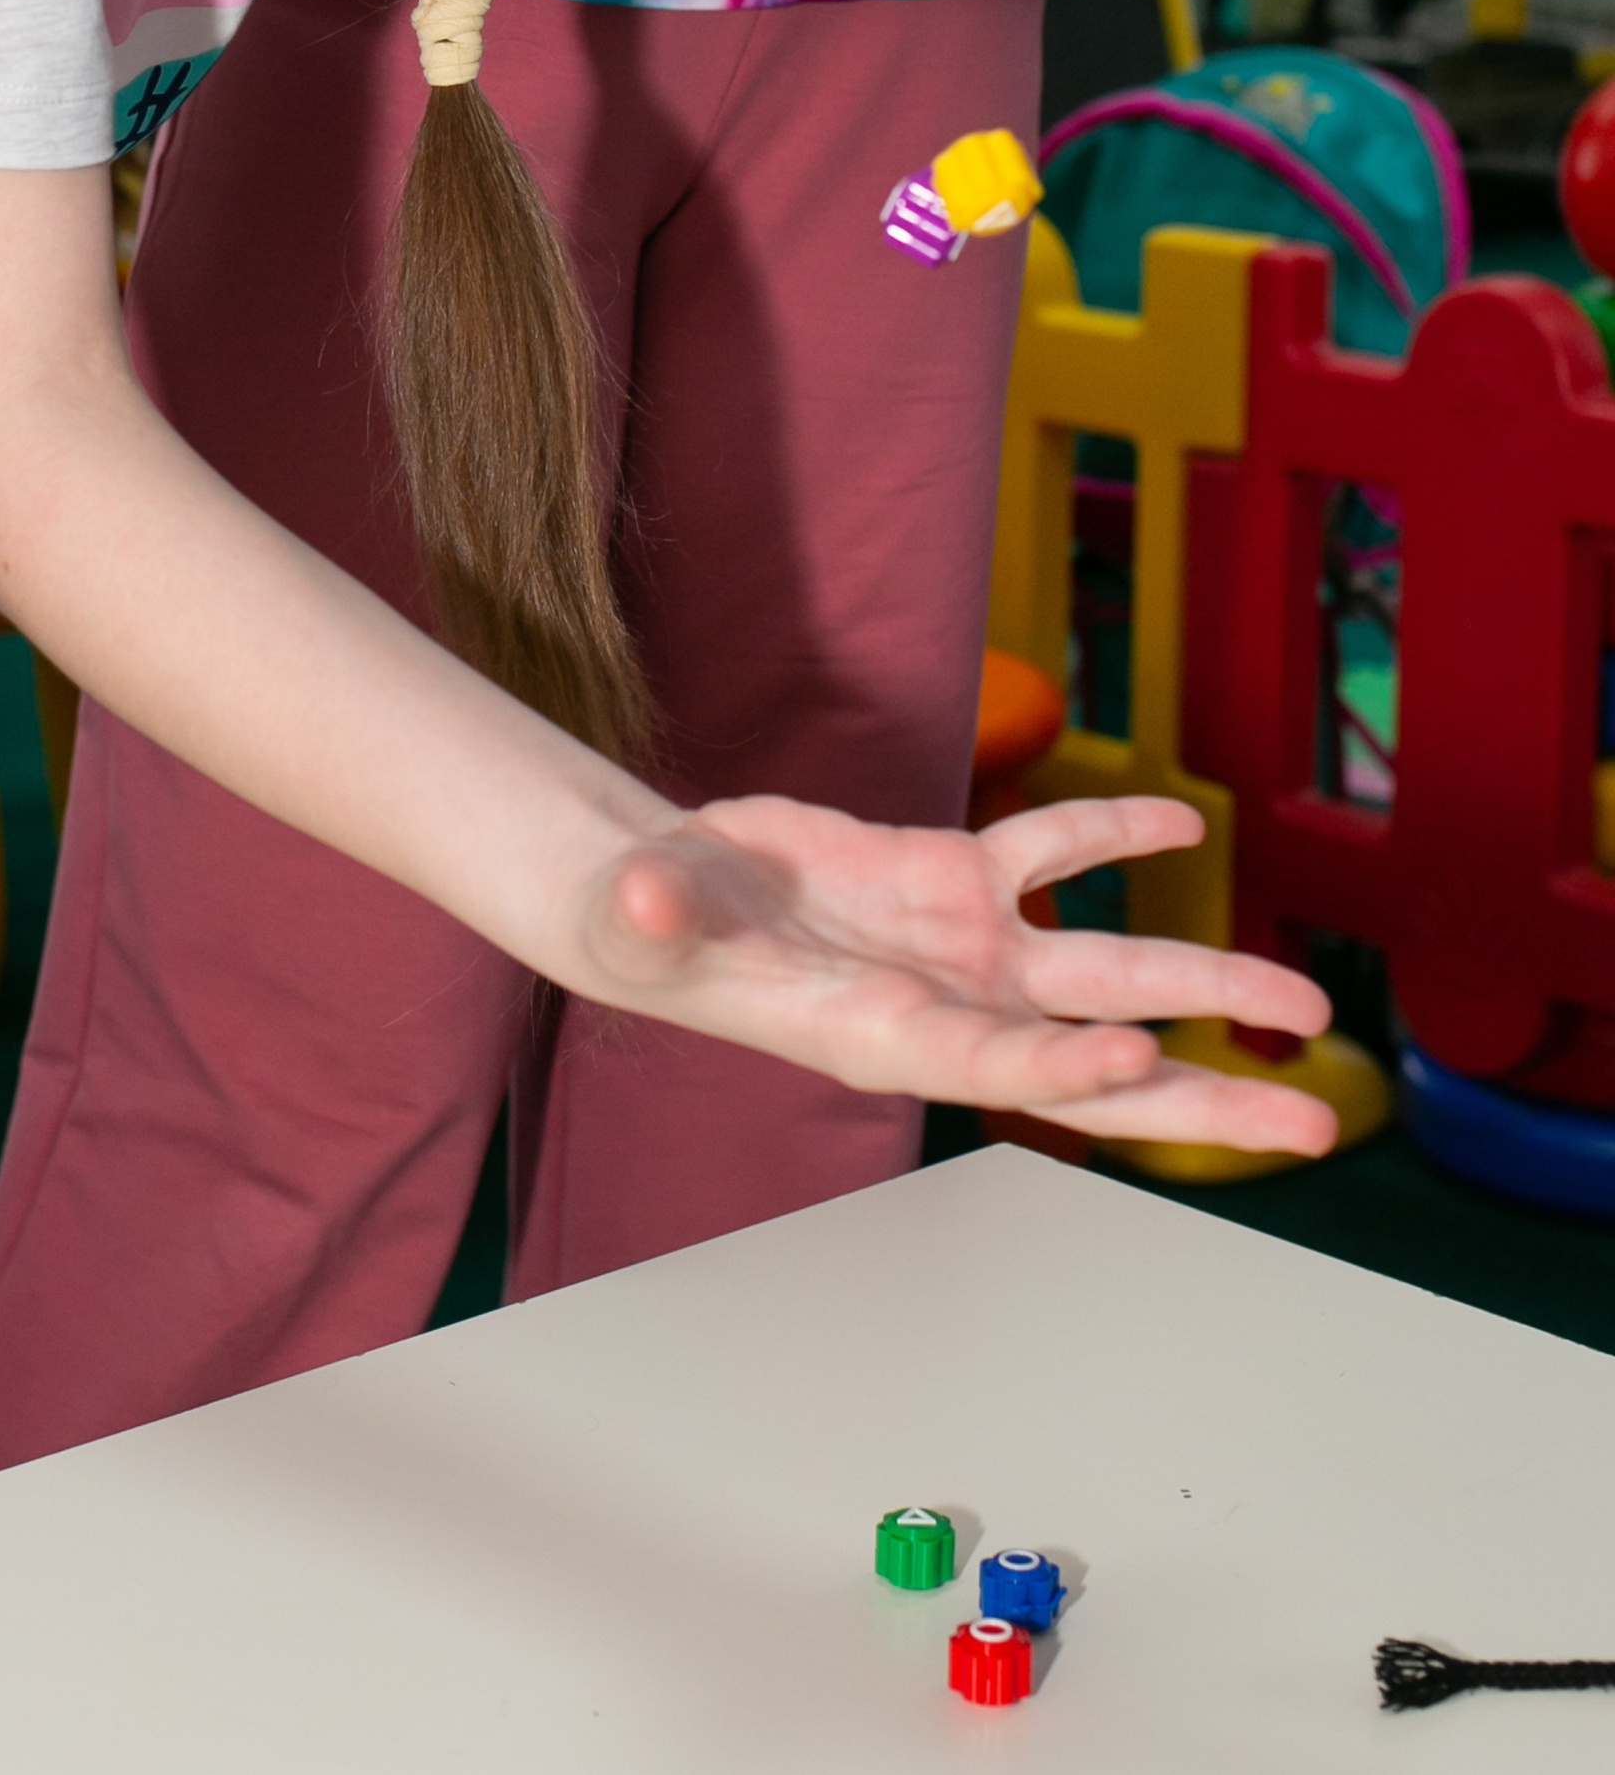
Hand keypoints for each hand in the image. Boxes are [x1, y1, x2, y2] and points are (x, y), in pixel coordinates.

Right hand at [577, 792, 1338, 1157]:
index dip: (1065, 1067)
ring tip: (1307, 1006)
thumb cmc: (653, 930)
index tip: (1139, 1059)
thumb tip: (637, 893)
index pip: (995, 1062)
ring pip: (1115, 971)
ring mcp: (969, 946)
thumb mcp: (645, 921)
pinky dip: (1118, 831)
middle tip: (1310, 1128)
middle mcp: (952, 1005)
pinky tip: (1180, 819)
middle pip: (1104, 1064)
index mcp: (885, 1035)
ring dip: (1210, 982)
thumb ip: (651, 910)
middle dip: (1207, 1099)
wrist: (672, 899)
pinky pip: (1055, 851)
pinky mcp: (958, 878)